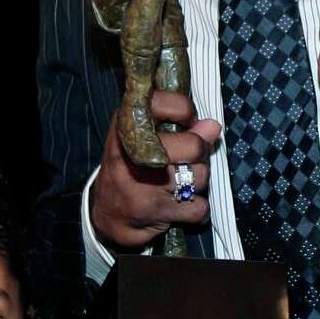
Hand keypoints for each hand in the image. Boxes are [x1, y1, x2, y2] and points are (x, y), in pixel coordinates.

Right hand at [90, 91, 220, 248]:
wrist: (107, 215)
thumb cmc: (129, 172)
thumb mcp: (144, 143)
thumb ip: (179, 131)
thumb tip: (212, 126)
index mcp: (127, 127)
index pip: (163, 103)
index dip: (184, 110)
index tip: (187, 120)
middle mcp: (132, 153)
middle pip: (194, 146)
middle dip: (199, 155)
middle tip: (186, 160)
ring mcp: (143, 184)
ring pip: (200, 176)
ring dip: (198, 183)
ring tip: (177, 184)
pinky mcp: (154, 210)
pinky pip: (199, 206)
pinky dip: (196, 209)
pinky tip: (178, 206)